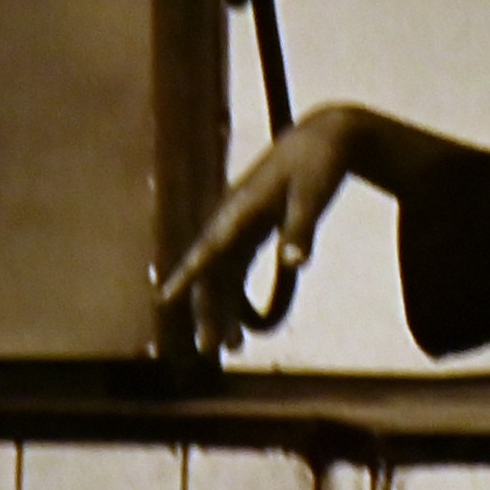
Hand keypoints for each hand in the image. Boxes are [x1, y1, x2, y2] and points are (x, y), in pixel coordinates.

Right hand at [160, 103, 380, 349]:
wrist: (324, 140)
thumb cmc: (318, 165)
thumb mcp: (314, 195)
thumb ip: (300, 229)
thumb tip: (296, 265)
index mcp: (242, 207)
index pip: (211, 246)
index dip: (188, 274)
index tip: (166, 298)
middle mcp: (232, 220)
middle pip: (212, 271)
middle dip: (208, 310)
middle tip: (211, 348)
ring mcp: (238, 228)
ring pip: (221, 276)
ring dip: (222, 311)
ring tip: (230, 348)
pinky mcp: (250, 234)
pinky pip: (235, 272)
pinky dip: (236, 299)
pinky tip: (243, 327)